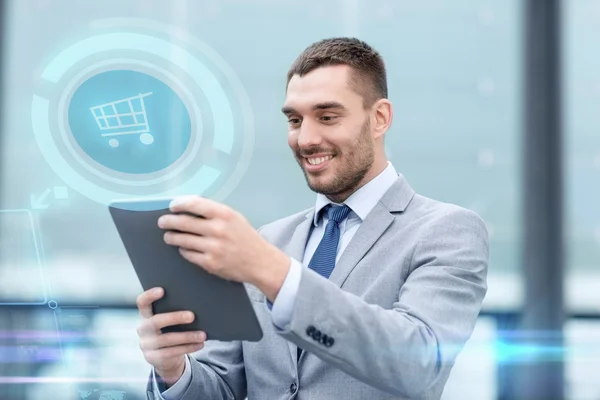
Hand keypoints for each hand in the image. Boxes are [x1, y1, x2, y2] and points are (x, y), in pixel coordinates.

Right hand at [136, 287, 205, 386]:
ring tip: (203, 334)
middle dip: (175, 318)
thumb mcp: (170, 321)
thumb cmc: (171, 330)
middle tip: (192, 316)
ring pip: (167, 339)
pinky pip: (172, 352)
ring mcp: (146, 344)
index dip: (149, 295)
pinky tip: (200, 344)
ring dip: (187, 336)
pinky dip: (188, 347)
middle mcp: (143, 329)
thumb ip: (175, 311)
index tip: (162, 290)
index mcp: (145, 315)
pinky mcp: (152, 358)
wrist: (165, 357)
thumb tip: (197, 303)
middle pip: (156, 321)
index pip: (142, 302)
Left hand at [158, 195, 289, 299]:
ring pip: (182, 239)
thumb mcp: (234, 218)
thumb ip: (214, 211)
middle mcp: (218, 230)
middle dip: (169, 221)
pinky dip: (183, 250)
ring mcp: (213, 248)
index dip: (179, 204)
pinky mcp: (210, 263)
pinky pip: (188, 254)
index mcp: (224, 214)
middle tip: (162, 222)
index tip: (172, 206)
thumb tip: (189, 205)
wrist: (260, 262)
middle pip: (184, 222)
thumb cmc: (246, 237)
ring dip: (171, 237)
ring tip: (169, 236)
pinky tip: (183, 247)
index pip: (194, 204)